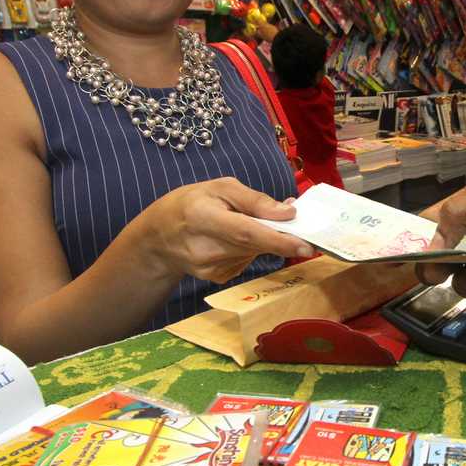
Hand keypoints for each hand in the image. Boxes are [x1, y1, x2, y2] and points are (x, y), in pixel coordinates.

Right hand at [140, 178, 312, 282]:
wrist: (159, 236)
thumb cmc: (191, 203)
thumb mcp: (220, 187)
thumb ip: (255, 200)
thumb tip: (289, 212)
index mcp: (203, 217)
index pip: (247, 232)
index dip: (278, 240)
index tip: (306, 245)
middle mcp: (206, 248)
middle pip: (255, 245)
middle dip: (280, 235)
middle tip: (293, 222)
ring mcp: (210, 268)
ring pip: (254, 253)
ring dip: (263, 239)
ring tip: (245, 223)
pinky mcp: (217, 278)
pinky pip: (247, 261)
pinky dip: (250, 249)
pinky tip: (232, 239)